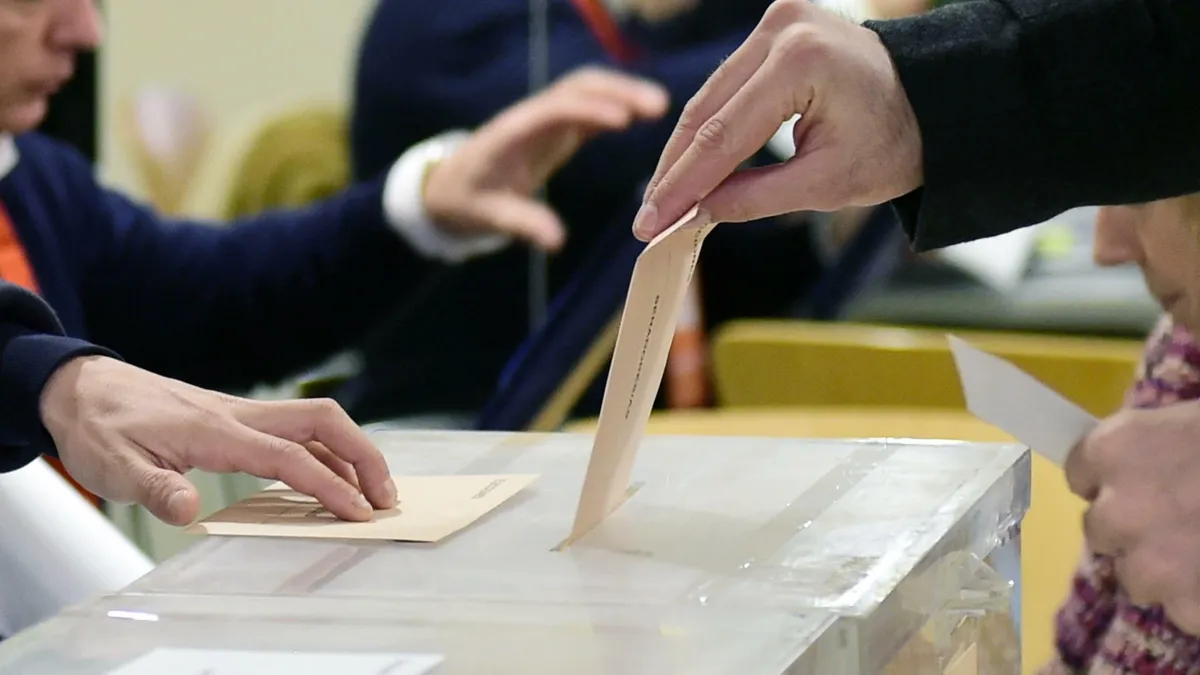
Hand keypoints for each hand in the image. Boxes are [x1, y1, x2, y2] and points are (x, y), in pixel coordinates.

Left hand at [39, 356, 395, 525]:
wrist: (82, 388)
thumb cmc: (98, 426)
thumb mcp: (112, 466)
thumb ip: (154, 488)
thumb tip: (189, 511)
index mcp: (216, 430)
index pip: (291, 457)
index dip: (330, 486)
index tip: (357, 513)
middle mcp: (238, 415)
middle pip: (323, 422)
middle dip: (364, 456)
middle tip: (386, 496)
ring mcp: (241, 413)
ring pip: (315, 423)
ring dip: (350, 453)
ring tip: (369, 493)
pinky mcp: (236, 419)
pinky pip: (295, 430)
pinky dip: (324, 451)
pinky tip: (328, 476)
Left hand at [425, 67, 668, 250]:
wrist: (448, 185)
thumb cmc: (466, 200)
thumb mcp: (487, 216)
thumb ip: (521, 223)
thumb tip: (556, 241)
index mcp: (512, 134)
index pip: (554, 110)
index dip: (588, 110)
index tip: (623, 120)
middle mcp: (532, 117)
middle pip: (577, 88)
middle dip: (617, 90)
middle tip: (658, 106)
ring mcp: (546, 119)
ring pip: (588, 91)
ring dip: (623, 91)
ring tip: (660, 106)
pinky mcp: (557, 128)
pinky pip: (590, 107)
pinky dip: (618, 104)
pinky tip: (646, 113)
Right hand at [633, 0, 922, 239]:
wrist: (936, 101)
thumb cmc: (895, 142)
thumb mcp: (826, 184)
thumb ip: (753, 198)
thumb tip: (695, 213)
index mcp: (802, 62)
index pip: (723, 134)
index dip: (683, 184)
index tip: (651, 223)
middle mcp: (783, 28)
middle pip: (707, 110)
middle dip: (675, 169)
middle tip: (648, 216)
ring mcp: (778, 20)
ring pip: (711, 96)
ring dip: (686, 150)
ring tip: (663, 198)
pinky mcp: (777, 26)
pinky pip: (729, 84)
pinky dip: (709, 126)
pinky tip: (689, 165)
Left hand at [1065, 401, 1199, 632]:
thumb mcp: (1190, 424)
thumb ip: (1152, 452)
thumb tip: (1143, 471)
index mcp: (1115, 449)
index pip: (1081, 474)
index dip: (1112, 479)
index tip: (1139, 481)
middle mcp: (1117, 509)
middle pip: (1102, 529)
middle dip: (1136, 526)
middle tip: (1183, 517)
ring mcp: (1151, 565)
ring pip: (1137, 576)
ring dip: (1166, 568)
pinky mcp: (1189, 607)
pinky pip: (1183, 609)